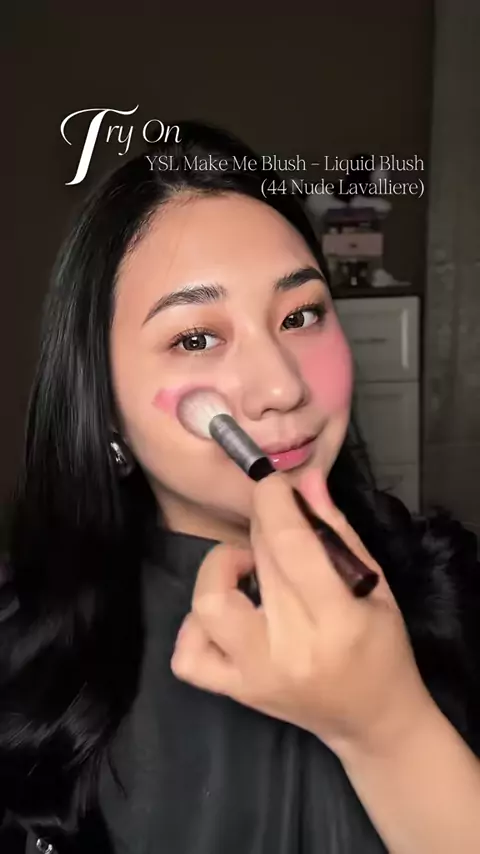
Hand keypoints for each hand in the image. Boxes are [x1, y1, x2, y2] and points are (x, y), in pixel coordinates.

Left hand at [171, 470, 432, 757]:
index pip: (292, 548)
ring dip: (220, 570)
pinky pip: (188, 656)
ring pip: (207, 605)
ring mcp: (255, 674)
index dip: (274, 504)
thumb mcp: (376, 585)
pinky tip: (223, 613)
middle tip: (273, 521)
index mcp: (337, 621)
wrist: (371, 721)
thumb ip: (337, 530)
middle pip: (256, 565)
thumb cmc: (382, 648)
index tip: (272, 483)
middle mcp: (290, 650)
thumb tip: (306, 479)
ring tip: (248, 570)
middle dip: (260, 525)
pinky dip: (194, 625)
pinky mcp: (235, 691)